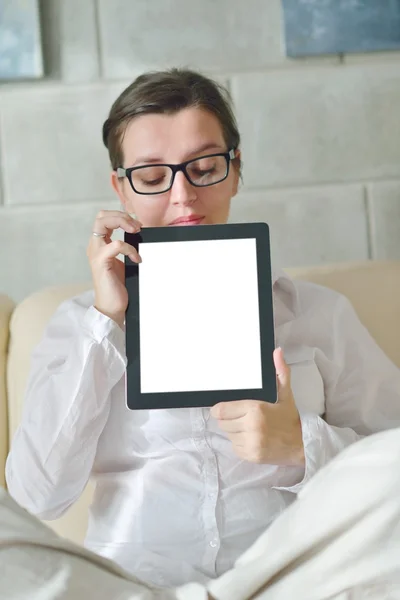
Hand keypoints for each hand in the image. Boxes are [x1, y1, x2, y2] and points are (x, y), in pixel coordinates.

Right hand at [87, 210, 141, 326]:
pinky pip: (116, 244)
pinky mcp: (100, 262)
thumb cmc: (118, 286)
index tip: (137, 225)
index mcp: (100, 244)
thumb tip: (141, 234)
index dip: (121, 216)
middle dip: (120, 215)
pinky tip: (137, 258)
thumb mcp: (124, 262)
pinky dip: (129, 248)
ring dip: (123, 223)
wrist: (112, 306)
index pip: (104, 218)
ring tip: (136, 231)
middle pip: (101, 216)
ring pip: (103, 223)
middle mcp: (95, 246)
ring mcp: (96, 253)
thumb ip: (126, 248)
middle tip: (136, 225)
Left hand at [211, 348, 304, 465]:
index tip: (226, 408)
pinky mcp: (251, 456)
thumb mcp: (286, 394)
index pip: (221, 410)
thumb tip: (277, 351)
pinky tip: (251, 438)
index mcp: (256, 409)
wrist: (302, 445)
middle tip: (241, 417)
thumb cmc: (290, 418)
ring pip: (228, 435)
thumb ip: (280, 372)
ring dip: (234, 431)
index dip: (220, 409)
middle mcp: (251, 427)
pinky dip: (240, 443)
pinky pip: (234, 447)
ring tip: (248, 427)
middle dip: (228, 419)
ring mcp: (251, 443)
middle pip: (222, 423)